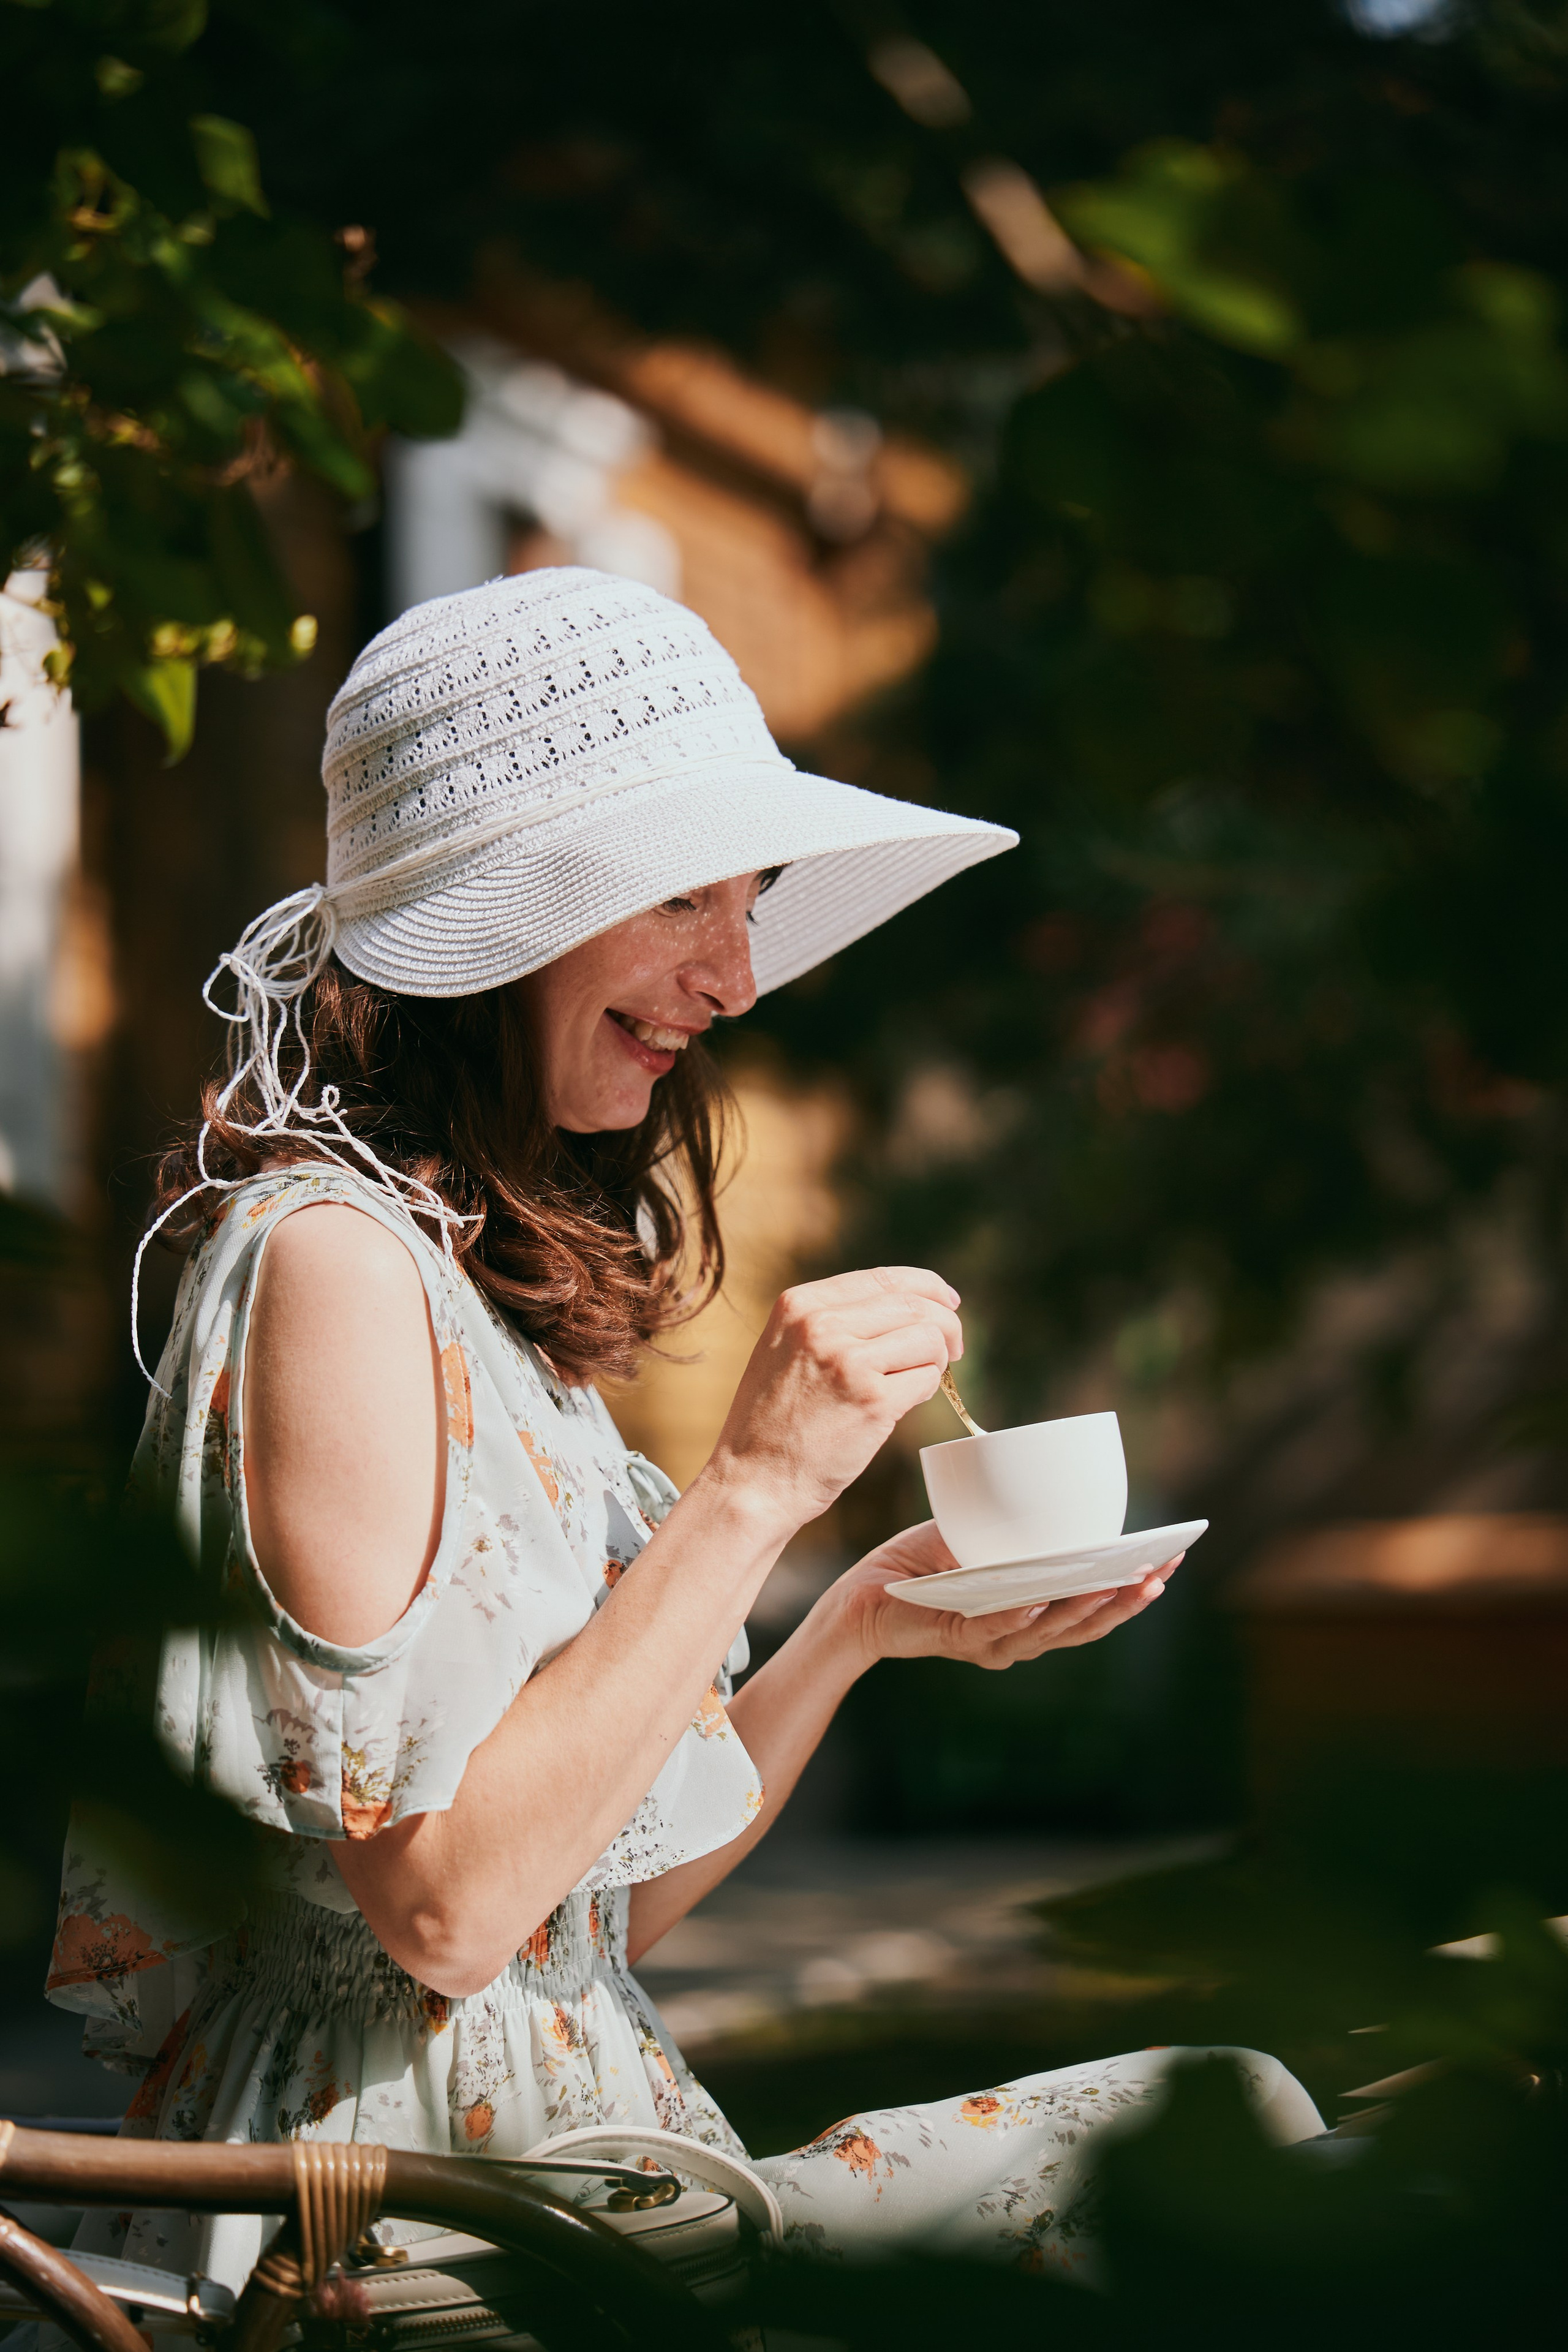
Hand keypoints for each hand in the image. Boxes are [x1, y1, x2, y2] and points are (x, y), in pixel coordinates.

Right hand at [704, 1268, 962, 1530]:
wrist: (753, 1481)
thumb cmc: (771, 1424)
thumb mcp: (784, 1350)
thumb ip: (831, 1322)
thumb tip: (906, 1309)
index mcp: (799, 1304)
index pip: (884, 1278)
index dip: (928, 1287)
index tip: (948, 1303)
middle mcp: (821, 1323)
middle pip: (915, 1305)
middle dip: (946, 1326)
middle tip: (952, 1350)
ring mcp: (847, 1360)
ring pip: (929, 1338)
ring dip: (936, 1361)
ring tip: (916, 1382)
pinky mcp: (871, 1400)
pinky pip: (926, 1380)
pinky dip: (925, 1392)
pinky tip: (900, 1405)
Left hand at [833, 1519, 1182, 1672]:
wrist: (864, 1593)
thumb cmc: (924, 1563)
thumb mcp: (980, 1535)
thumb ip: (1018, 1525)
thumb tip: (1061, 1485)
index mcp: (1035, 1612)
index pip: (1095, 1603)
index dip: (1134, 1586)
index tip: (1172, 1558)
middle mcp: (1021, 1634)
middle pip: (1086, 1625)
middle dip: (1127, 1598)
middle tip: (1162, 1571)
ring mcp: (992, 1641)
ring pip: (1050, 1631)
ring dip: (1086, 1607)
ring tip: (1120, 1581)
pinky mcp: (957, 1638)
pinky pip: (993, 1629)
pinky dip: (1018, 1614)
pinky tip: (1039, 1598)